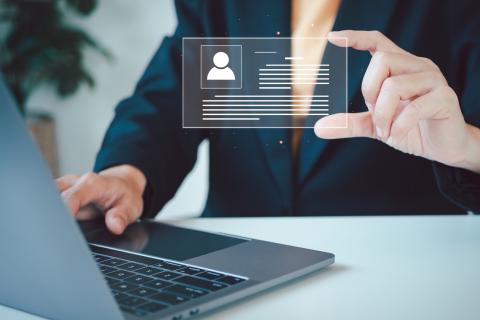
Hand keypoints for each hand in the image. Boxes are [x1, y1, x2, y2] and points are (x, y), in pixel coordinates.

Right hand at [56, 165, 146, 234]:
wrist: (123, 183)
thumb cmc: (125, 194)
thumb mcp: (131, 206)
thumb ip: (122, 216)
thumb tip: (115, 226)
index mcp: (92, 184)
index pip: (70, 198)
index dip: (64, 214)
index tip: (62, 231)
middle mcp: (74, 182)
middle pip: (52, 197)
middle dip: (51, 217)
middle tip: (57, 236)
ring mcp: (65, 186)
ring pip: (46, 198)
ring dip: (48, 214)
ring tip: (55, 233)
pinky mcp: (60, 193)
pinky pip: (48, 201)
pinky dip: (49, 213)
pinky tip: (54, 228)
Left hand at [315, 30, 479, 173]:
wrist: (443, 148)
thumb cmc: (411, 129)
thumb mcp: (376, 126)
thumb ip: (350, 123)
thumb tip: (319, 128)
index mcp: (401, 67)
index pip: (378, 42)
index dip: (356, 37)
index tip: (333, 38)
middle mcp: (418, 67)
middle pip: (382, 60)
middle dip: (369, 90)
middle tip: (375, 114)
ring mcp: (433, 80)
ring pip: (395, 84)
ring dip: (383, 113)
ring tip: (386, 131)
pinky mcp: (445, 98)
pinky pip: (414, 107)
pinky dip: (399, 125)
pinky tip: (396, 134)